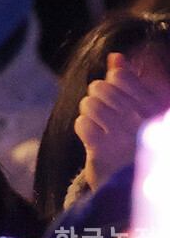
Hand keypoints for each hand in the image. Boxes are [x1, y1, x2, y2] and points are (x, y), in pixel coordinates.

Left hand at [76, 52, 169, 191]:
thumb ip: (130, 79)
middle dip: (99, 97)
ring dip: (90, 112)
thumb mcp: (144, 106)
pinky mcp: (104, 151)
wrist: (136, 181)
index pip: (120, 76)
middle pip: (100, 87)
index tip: (119, 95)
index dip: (112, 81)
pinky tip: (96, 137)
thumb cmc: (139, 137)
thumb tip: (115, 57)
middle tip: (109, 113)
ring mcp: (123, 136)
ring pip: (89, 104)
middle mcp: (142, 120)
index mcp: (155, 106)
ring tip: (103, 124)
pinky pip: (82, 124)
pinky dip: (85, 128)